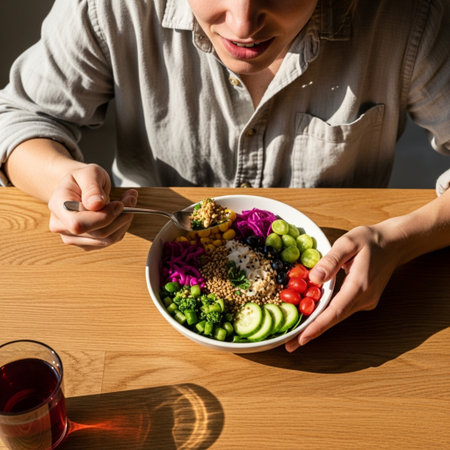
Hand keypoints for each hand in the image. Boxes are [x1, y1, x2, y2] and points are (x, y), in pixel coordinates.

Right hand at [48, 163, 137, 249]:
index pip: (79, 223)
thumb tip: (96, 205)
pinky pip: (111, 239)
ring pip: (107, 239)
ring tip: (129, 201)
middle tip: (131, 199)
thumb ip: (92, 187)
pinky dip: (122, 225)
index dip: (103, 217)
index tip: (119, 204)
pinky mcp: (87, 243)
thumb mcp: (89, 173)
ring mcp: (73, 238)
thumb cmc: (83, 179)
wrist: (79, 187)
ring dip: (124, 221)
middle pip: (98, 233)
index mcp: (58, 206)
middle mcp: (61, 226)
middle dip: (120, 216)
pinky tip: (122, 211)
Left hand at [285, 224, 401, 351]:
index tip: (302, 339)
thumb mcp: (348, 242)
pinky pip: (341, 309)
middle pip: (334, 319)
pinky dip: (326, 315)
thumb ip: (331, 260)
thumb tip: (314, 278)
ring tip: (295, 335)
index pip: (335, 311)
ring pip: (337, 316)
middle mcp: (364, 299)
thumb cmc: (370, 240)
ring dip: (317, 325)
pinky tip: (310, 316)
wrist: (394, 243)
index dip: (317, 326)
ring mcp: (365, 301)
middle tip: (289, 345)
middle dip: (311, 332)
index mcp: (359, 285)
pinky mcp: (363, 300)